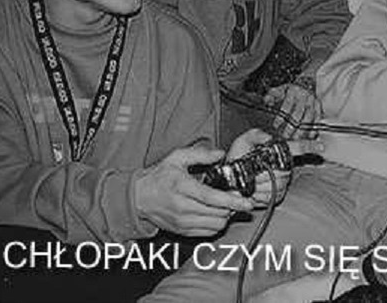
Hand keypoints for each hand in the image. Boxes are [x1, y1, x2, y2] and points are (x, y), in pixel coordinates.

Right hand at [135, 147, 253, 236]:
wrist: (139, 198)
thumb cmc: (159, 177)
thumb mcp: (177, 158)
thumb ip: (200, 155)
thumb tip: (220, 154)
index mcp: (182, 187)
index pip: (212, 198)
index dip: (232, 201)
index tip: (246, 202)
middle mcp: (182, 207)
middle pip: (218, 213)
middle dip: (233, 207)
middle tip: (236, 198)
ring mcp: (182, 221)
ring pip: (216, 225)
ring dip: (226, 216)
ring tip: (225, 205)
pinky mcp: (182, 231)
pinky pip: (208, 232)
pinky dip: (216, 224)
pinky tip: (215, 213)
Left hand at [227, 129, 323, 207]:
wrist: (228, 179)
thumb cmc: (236, 159)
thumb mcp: (243, 141)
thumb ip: (256, 135)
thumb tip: (269, 138)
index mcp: (277, 151)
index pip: (297, 148)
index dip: (310, 146)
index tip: (321, 147)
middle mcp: (283, 167)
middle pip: (284, 171)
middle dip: (265, 173)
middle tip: (251, 172)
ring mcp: (282, 182)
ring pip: (278, 184)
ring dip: (260, 185)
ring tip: (250, 182)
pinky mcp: (277, 196)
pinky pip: (273, 196)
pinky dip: (260, 195)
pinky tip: (253, 191)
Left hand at [264, 83, 321, 138]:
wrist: (305, 84)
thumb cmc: (290, 90)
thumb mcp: (279, 89)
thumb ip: (271, 96)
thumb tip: (266, 101)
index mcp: (293, 92)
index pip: (286, 107)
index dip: (281, 118)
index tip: (275, 126)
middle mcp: (304, 96)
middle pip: (298, 114)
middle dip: (291, 127)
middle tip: (285, 136)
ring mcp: (313, 102)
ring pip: (308, 118)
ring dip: (301, 130)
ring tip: (295, 138)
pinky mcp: (319, 107)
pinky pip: (317, 119)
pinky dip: (313, 128)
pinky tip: (308, 136)